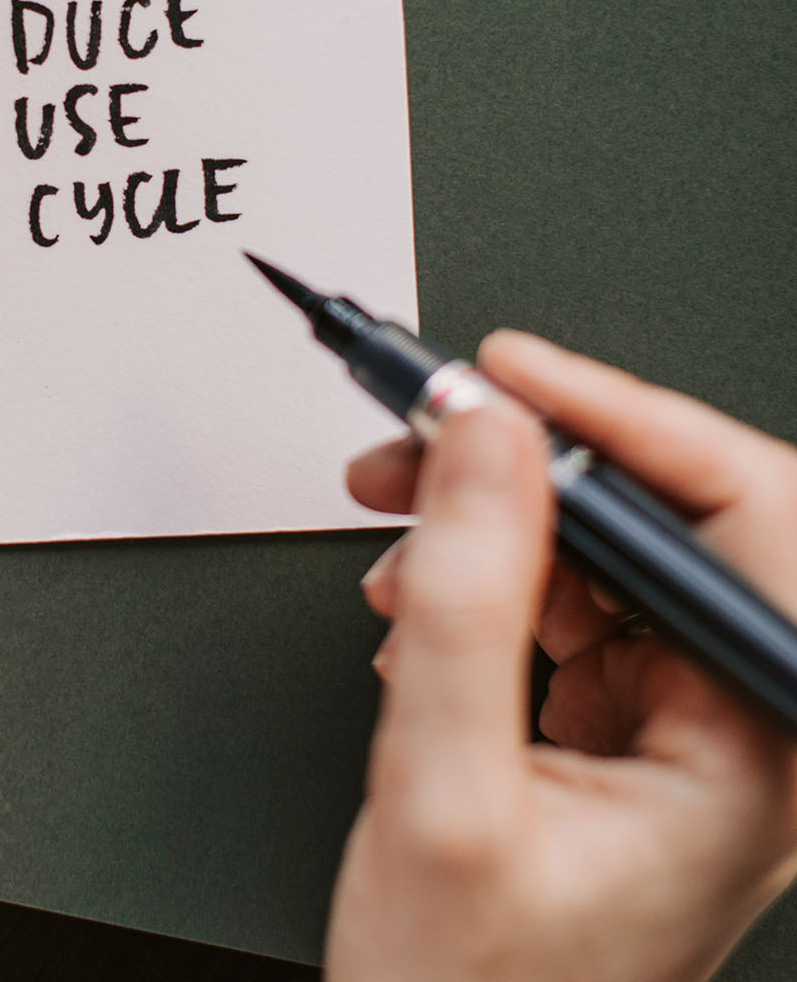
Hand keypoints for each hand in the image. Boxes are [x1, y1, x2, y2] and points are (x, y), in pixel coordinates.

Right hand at [327, 331, 796, 981]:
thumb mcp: (443, 784)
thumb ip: (467, 597)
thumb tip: (483, 441)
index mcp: (757, 754)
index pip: (736, 519)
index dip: (617, 421)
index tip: (507, 377)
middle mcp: (744, 733)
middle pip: (663, 522)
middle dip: (527, 467)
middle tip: (427, 438)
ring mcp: (689, 730)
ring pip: (606, 550)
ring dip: (493, 521)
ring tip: (403, 533)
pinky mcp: (634, 726)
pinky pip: (573, 601)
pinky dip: (491, 577)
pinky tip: (428, 602)